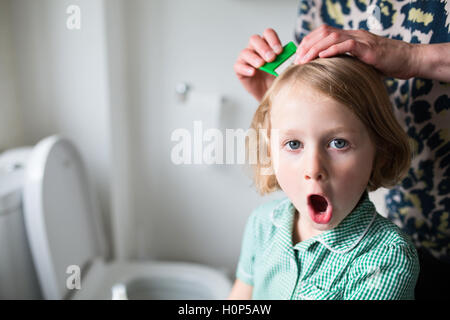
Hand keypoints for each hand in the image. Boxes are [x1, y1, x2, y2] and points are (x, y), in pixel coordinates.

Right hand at [234, 28, 282, 101]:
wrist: (272, 94)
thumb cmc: (278, 78)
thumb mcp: (286, 68)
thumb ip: (288, 60)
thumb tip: (297, 55)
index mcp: (268, 44)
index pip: (268, 34)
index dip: (273, 39)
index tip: (279, 51)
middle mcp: (255, 49)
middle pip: (254, 39)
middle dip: (263, 48)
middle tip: (271, 58)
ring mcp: (246, 59)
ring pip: (245, 52)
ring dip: (254, 57)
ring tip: (262, 65)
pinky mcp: (240, 70)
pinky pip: (238, 66)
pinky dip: (245, 68)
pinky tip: (253, 72)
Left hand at [295, 24, 417, 79]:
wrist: (409, 60)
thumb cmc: (386, 64)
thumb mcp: (360, 63)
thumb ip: (346, 64)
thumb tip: (328, 77)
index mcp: (350, 37)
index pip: (323, 33)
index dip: (309, 42)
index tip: (299, 55)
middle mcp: (353, 35)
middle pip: (324, 33)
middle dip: (307, 45)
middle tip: (297, 60)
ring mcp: (361, 40)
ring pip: (332, 37)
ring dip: (315, 48)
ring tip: (305, 59)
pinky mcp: (369, 49)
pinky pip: (348, 45)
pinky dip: (333, 50)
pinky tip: (323, 57)